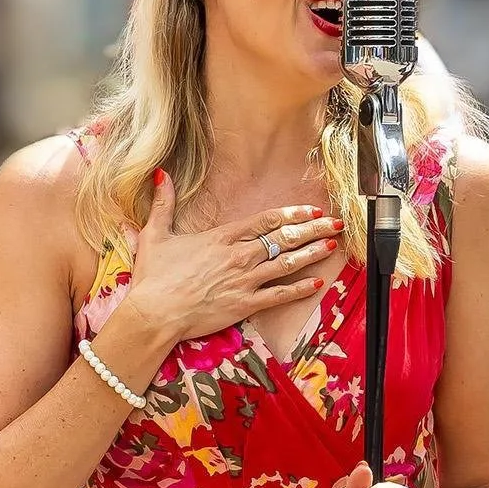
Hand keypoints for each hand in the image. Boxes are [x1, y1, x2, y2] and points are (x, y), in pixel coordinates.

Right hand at [128, 172, 342, 346]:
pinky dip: (299, 289)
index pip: (266, 220)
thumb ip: (163, 203)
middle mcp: (238, 256)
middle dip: (312, 230)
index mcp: (221, 237)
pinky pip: (279, 295)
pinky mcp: (244, 304)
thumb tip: (161, 173)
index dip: (292, 214)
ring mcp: (244, 280)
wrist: (154, 313)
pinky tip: (316, 282)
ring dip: (312, 253)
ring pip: (287, 263)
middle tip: (335, 224)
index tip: (311, 211)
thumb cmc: (153, 277)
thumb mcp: (155, 234)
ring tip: (331, 246)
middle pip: (283, 238)